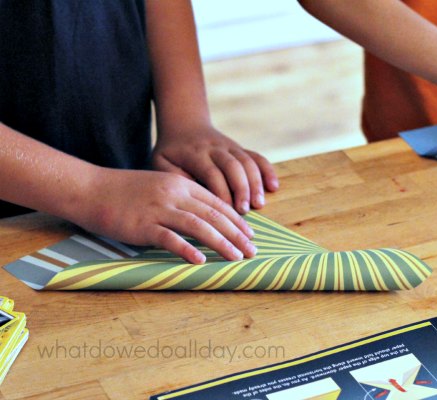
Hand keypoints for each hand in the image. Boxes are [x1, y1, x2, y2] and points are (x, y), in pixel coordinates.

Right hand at [74, 168, 256, 263]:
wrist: (90, 189)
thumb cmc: (125, 191)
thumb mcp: (159, 187)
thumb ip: (181, 199)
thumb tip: (204, 219)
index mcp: (181, 184)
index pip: (217, 203)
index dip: (237, 220)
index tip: (250, 235)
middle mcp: (174, 194)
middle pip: (214, 215)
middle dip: (237, 234)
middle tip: (252, 251)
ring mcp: (158, 209)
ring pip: (198, 226)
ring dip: (221, 243)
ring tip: (236, 257)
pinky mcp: (142, 224)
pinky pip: (169, 238)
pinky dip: (187, 249)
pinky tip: (200, 261)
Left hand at [152, 124, 278, 213]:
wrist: (184, 124)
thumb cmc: (170, 151)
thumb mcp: (161, 162)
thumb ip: (173, 177)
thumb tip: (191, 194)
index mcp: (194, 153)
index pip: (212, 173)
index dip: (221, 192)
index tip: (226, 211)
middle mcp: (215, 148)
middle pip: (234, 166)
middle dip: (241, 189)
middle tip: (245, 210)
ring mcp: (230, 146)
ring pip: (247, 162)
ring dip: (256, 183)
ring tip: (259, 204)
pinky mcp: (239, 148)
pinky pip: (257, 157)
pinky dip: (267, 171)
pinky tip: (274, 187)